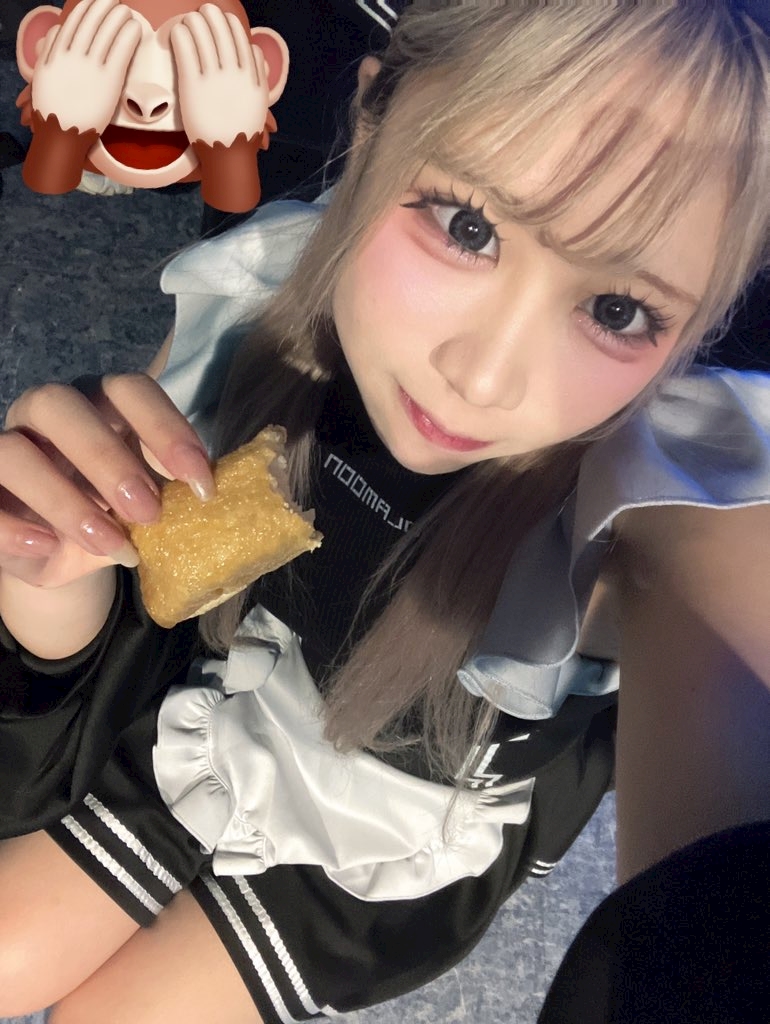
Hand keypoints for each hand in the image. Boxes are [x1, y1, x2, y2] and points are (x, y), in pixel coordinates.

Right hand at [0, 374, 214, 590]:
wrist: (64, 553)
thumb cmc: (115, 511)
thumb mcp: (148, 502)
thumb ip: (173, 493)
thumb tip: (211, 501)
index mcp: (99, 404)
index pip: (130, 389)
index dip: (166, 429)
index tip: (200, 485)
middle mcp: (46, 415)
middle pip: (60, 404)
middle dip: (108, 460)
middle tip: (149, 512)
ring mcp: (7, 447)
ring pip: (13, 451)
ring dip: (66, 501)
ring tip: (111, 544)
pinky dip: (14, 527)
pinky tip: (50, 547)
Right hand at [31, 0, 140, 133]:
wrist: (63, 134)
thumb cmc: (54, 109)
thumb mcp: (43, 75)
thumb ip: (50, 51)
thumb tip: (57, 30)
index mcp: (57, 53)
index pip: (74, 22)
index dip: (86, 9)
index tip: (95, 2)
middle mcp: (73, 56)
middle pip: (91, 23)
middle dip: (105, 7)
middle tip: (116, 1)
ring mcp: (90, 67)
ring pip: (106, 33)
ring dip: (118, 17)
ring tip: (127, 11)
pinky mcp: (108, 80)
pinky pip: (120, 51)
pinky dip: (128, 36)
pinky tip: (135, 28)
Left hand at [171, 3, 269, 147]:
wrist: (228, 155)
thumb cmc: (242, 131)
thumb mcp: (258, 102)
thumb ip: (258, 74)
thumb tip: (255, 49)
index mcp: (250, 75)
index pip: (239, 37)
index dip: (228, 23)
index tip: (221, 19)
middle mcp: (234, 73)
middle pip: (221, 30)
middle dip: (210, 16)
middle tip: (201, 12)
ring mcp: (214, 78)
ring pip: (203, 35)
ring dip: (194, 22)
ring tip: (187, 21)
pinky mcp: (193, 85)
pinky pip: (186, 50)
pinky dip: (181, 36)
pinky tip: (177, 33)